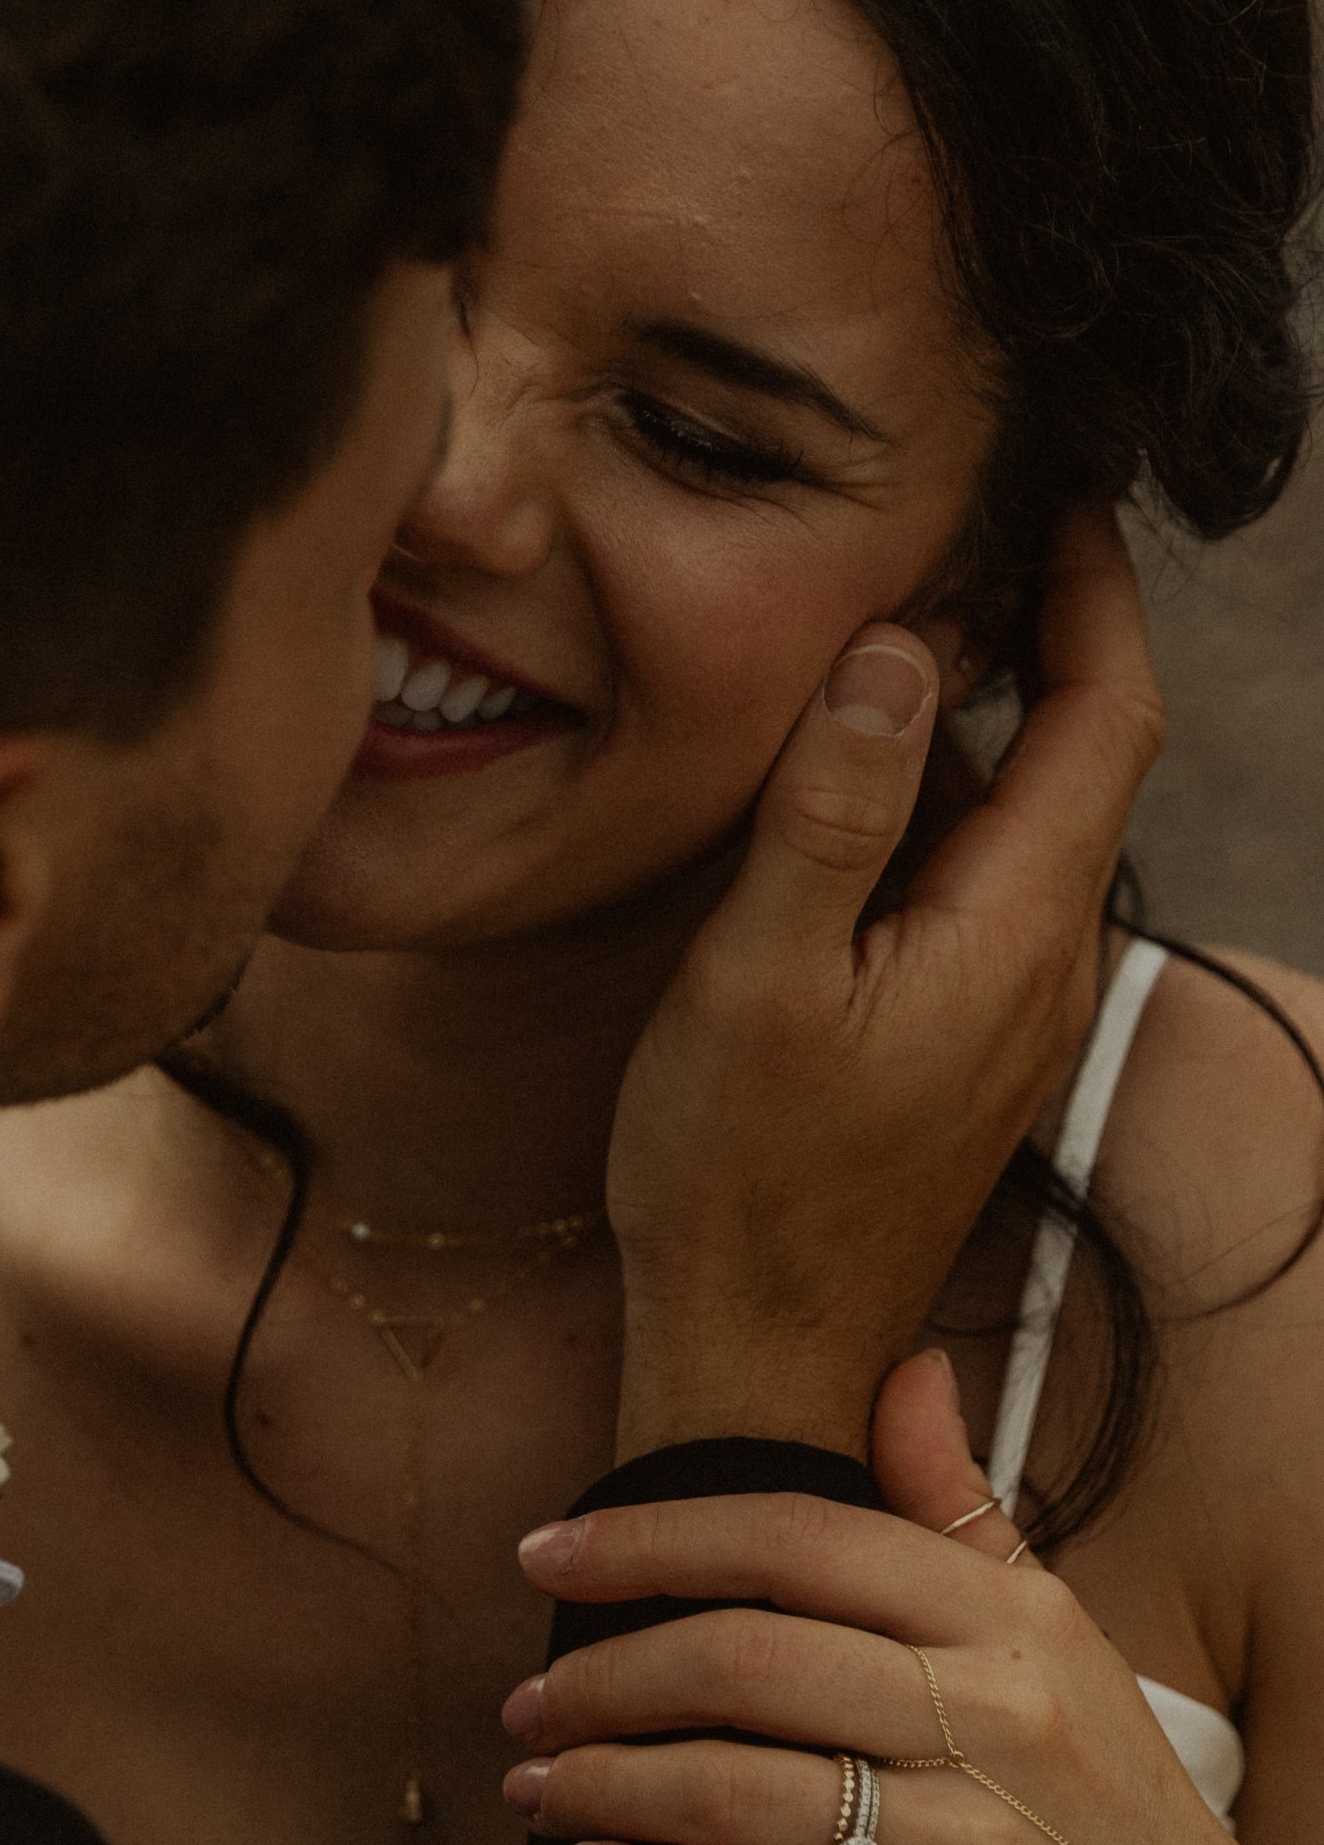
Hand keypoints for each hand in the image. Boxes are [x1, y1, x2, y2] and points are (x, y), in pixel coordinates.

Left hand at [500, 1363, 1323, 1844]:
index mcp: (1011, 1622)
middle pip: (744, 1660)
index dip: (651, 1537)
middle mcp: (999, 1721)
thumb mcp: (1055, 1634)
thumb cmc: (1110, 1799)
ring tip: (539, 1787)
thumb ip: (959, 1510)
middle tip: (527, 1703)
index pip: (797, 1539)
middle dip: (601, 1676)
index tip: (545, 1552)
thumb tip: (910, 1369)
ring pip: (736, 1794)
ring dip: (603, 1787)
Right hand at [606, 502, 1163, 1457]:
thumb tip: (899, 653)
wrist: (758, 1351)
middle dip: (1045, 629)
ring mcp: (1005, 1006)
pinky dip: (939, 799)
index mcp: (1012, 930)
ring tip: (890, 624)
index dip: (1097, 592)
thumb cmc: (738, 1178)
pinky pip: (976, 881)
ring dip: (980, 716)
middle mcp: (1039, 962)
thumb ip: (834, 810)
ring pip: (1023, 818)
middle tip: (965, 526)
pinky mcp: (961, 1038)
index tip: (1060, 493)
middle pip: (1082, 755)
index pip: (1107, 717)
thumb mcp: (759, 977)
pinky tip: (850, 779)